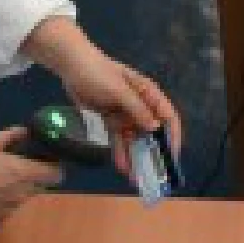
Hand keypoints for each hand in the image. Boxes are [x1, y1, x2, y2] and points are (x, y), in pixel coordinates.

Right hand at [0, 128, 60, 231]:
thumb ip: (11, 136)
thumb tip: (25, 131)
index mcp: (24, 173)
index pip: (57, 174)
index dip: (55, 165)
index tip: (45, 158)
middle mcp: (23, 194)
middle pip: (41, 185)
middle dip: (34, 175)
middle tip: (17, 164)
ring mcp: (11, 209)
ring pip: (24, 197)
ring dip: (18, 188)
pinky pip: (8, 207)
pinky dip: (3, 200)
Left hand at [54, 39, 183, 180]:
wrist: (71, 65)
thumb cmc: (99, 72)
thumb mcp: (120, 91)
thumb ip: (137, 110)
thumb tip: (155, 128)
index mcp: (148, 95)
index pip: (168, 117)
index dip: (173, 137)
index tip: (172, 156)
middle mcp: (139, 106)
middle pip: (151, 133)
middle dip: (152, 153)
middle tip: (153, 174)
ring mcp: (124, 115)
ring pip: (134, 140)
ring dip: (135, 157)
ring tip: (136, 177)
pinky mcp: (109, 120)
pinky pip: (117, 140)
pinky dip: (120, 153)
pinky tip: (122, 167)